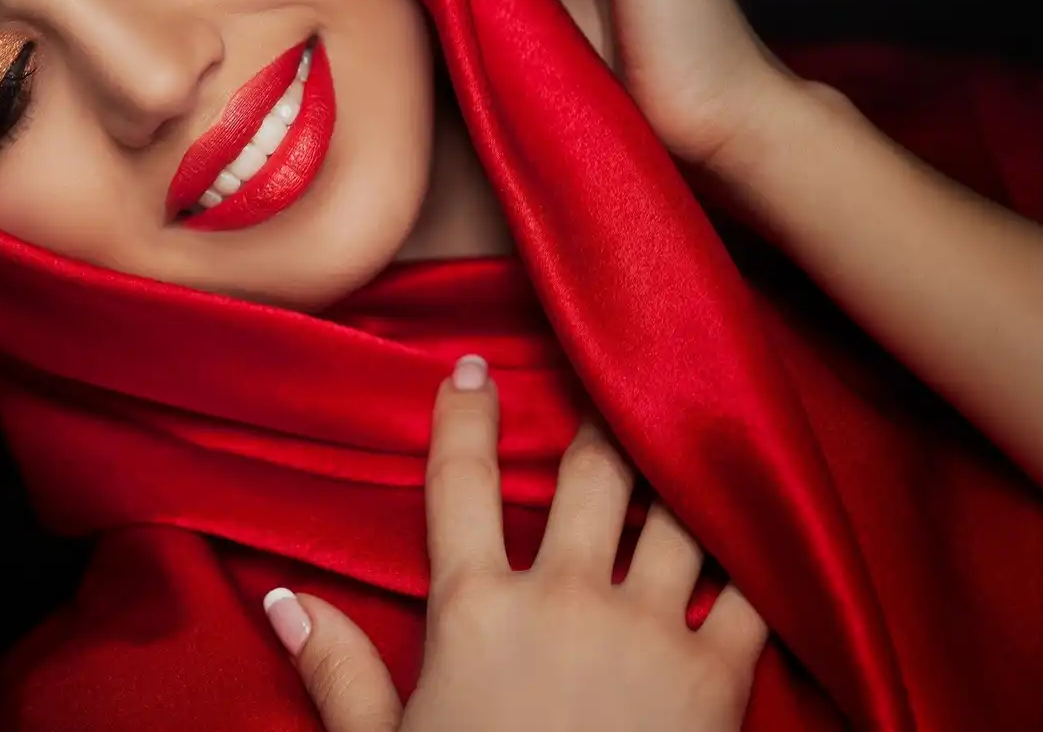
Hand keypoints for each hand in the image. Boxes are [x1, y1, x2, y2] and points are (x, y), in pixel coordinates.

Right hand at [262, 355, 768, 730]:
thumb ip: (338, 670)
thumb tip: (281, 598)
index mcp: (474, 609)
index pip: (460, 483)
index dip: (463, 416)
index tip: (470, 369)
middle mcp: (564, 598)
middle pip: (592, 474)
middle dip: (604, 421)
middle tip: (616, 385)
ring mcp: (646, 629)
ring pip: (676, 511)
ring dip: (684, 470)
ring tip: (693, 437)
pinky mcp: (718, 674)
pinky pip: (751, 587)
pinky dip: (758, 552)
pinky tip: (761, 527)